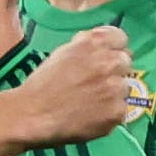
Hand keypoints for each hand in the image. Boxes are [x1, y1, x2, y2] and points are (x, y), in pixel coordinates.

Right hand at [17, 23, 141, 144]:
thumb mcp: (62, 53)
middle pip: (125, 63)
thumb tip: (101, 44)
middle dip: (113, 72)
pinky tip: (90, 117)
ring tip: (89, 103)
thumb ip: (85, 46)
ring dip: (111, 94)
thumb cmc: (41, 86)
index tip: (104, 59)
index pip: (120, 39)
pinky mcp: (116, 112)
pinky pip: (120, 111)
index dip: (112, 49)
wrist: (31, 116)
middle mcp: (109, 62)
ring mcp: (116, 88)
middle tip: (94, 84)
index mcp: (94, 44)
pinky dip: (107, 115)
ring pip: (124, 88)